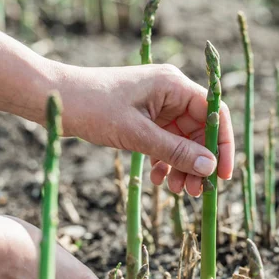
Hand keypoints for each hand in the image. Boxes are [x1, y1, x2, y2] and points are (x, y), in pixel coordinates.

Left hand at [50, 62, 234, 196]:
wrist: (55, 99)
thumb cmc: (92, 107)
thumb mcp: (136, 133)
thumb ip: (175, 151)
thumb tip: (209, 168)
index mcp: (173, 85)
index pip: (214, 113)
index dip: (223, 144)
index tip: (222, 175)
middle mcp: (170, 93)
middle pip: (200, 130)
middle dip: (199, 162)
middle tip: (195, 192)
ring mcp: (157, 106)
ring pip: (182, 140)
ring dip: (182, 166)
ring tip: (176, 190)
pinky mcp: (144, 118)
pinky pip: (164, 142)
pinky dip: (164, 161)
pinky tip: (156, 179)